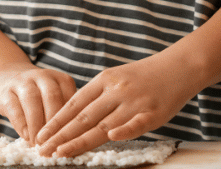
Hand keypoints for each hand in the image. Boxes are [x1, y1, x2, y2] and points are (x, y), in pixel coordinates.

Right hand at [0, 65, 77, 144]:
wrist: (9, 81)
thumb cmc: (39, 99)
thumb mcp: (55, 101)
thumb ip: (63, 114)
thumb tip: (69, 140)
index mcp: (61, 79)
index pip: (70, 97)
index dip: (69, 120)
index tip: (68, 138)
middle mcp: (43, 76)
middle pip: (52, 96)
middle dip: (53, 122)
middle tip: (52, 143)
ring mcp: (23, 81)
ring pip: (32, 99)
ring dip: (36, 124)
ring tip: (38, 143)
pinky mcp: (6, 92)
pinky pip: (14, 107)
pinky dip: (21, 124)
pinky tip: (26, 137)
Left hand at [35, 55, 197, 156]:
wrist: (179, 66)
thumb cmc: (144, 76)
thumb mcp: (116, 77)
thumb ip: (96, 96)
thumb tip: (71, 117)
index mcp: (105, 80)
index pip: (75, 104)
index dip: (56, 122)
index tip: (41, 136)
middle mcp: (117, 91)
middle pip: (84, 117)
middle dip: (61, 136)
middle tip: (43, 150)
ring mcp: (135, 102)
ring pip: (104, 125)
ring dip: (81, 140)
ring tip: (62, 153)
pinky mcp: (153, 113)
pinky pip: (136, 124)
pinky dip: (124, 131)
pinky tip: (111, 139)